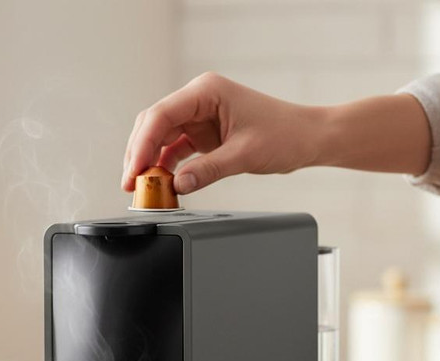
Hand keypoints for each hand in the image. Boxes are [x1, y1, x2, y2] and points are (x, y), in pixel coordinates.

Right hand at [121, 73, 430, 195]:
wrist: (308, 139)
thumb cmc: (285, 135)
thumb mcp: (244, 155)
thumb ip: (208, 170)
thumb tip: (177, 185)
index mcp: (206, 91)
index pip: (161, 115)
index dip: (142, 144)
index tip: (134, 172)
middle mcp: (199, 99)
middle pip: (154, 124)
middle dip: (139, 154)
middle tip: (131, 185)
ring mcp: (199, 116)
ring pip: (161, 137)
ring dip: (150, 162)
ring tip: (143, 189)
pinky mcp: (204, 134)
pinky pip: (175, 149)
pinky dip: (166, 167)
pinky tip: (162, 185)